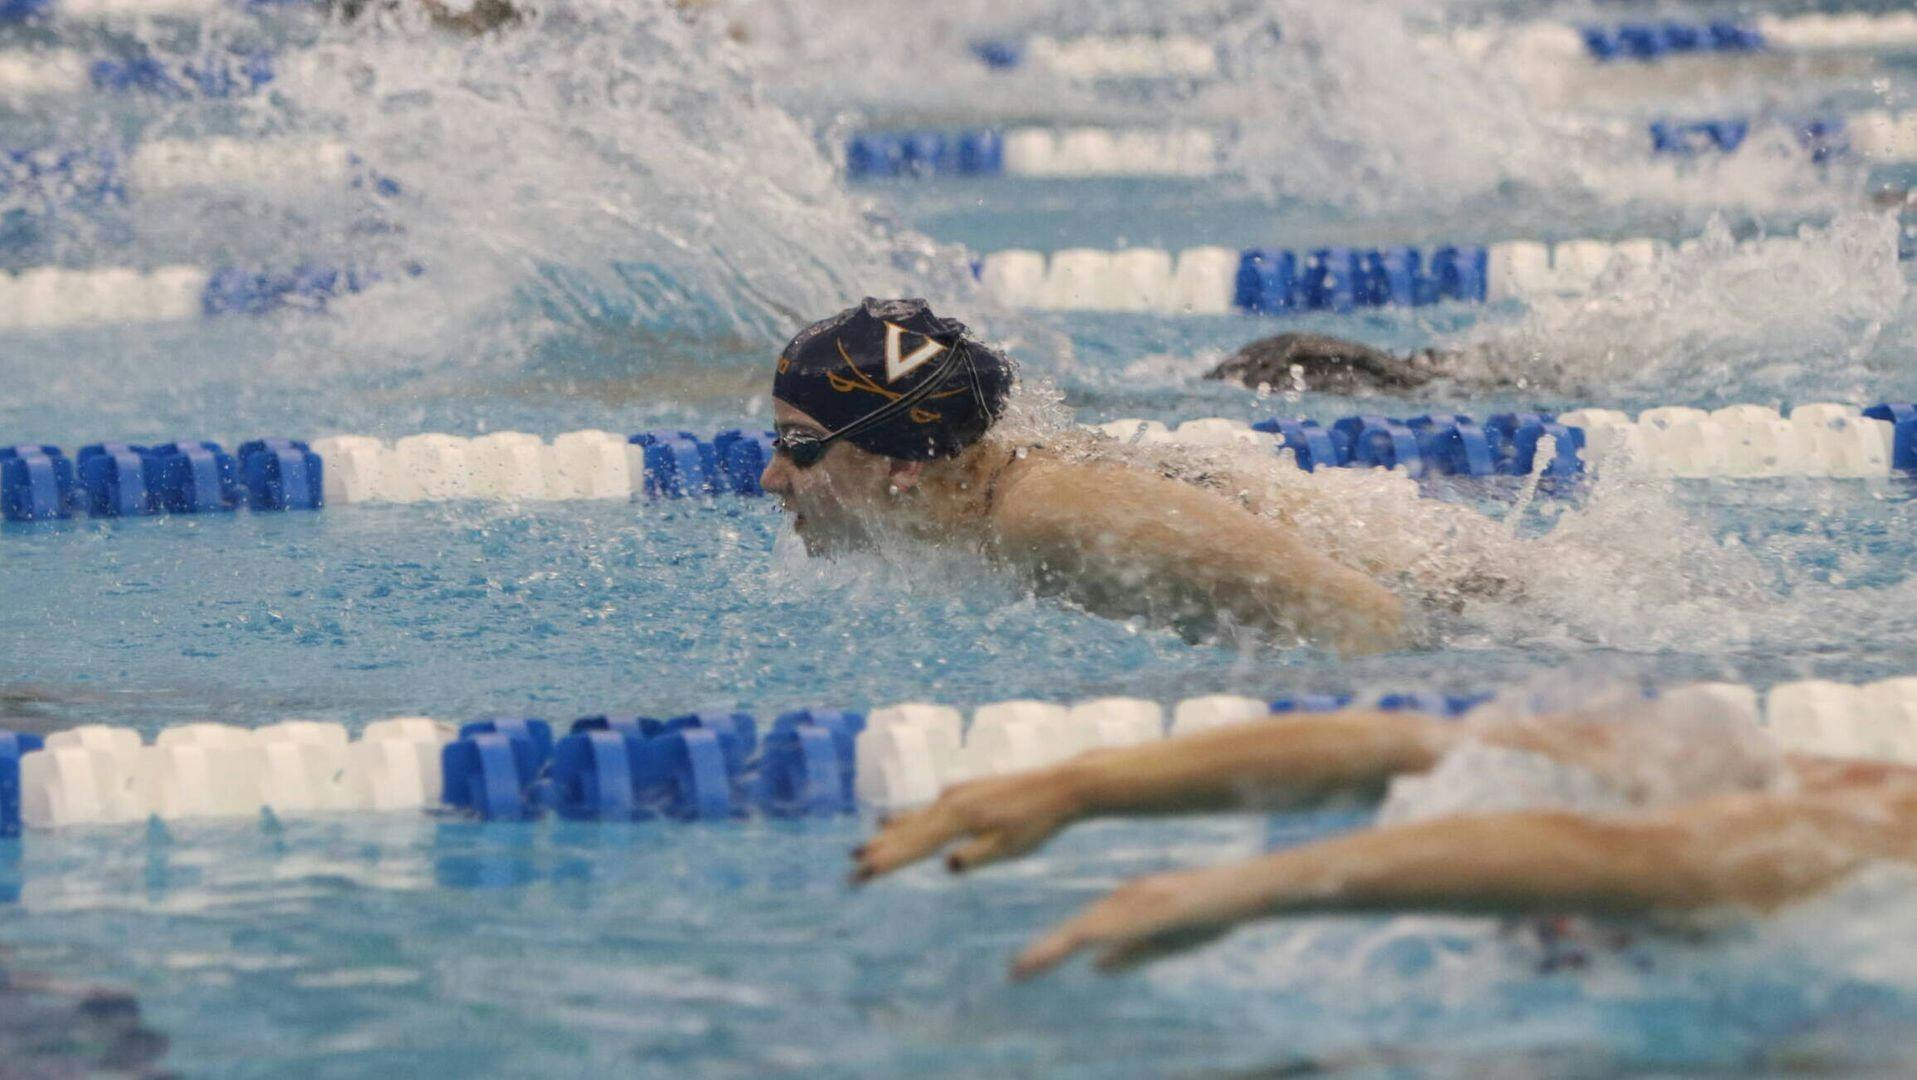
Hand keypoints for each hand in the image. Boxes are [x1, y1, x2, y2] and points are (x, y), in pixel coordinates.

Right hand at [852, 766, 1088, 882]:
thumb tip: (947, 865)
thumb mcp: (1010, 847)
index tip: (863, 874)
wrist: (1061, 785)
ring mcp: (957, 793)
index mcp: (960, 816)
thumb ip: (977, 856)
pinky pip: (927, 809)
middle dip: (880, 851)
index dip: (889, 861)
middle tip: (852, 870)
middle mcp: (951, 800)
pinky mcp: (966, 792)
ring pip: (915, 818)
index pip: (917, 844)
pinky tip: (895, 822)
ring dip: (889, 835)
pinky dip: (907, 820)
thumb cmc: (1037, 821)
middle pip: (908, 831)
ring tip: (864, 848)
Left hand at [1011, 865, 1248, 979]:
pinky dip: (1102, 936)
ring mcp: (1144, 901)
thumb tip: (1093, 969)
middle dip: (1047, 951)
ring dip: (1063, 946)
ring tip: (1033, 965)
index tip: (1022, 970)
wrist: (1245, 889)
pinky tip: (1084, 946)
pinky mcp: (1162, 907)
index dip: (1051, 950)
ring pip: (1095, 926)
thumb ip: (1131, 954)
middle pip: (1081, 928)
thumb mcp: (1164, 940)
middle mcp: (1128, 899)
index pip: (1082, 930)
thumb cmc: (1208, 914)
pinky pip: (1128, 924)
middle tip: (1016, 974)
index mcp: (1126, 907)